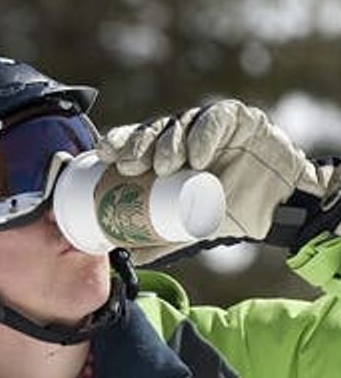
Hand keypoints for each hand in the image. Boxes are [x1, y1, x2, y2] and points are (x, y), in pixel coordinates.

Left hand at [97, 99, 324, 264]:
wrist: (274, 210)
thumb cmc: (226, 212)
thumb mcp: (185, 229)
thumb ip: (157, 241)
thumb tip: (125, 257)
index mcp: (166, 153)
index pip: (136, 142)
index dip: (118, 143)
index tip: (104, 155)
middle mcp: (184, 136)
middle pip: (153, 131)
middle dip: (137, 145)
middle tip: (129, 164)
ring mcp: (209, 126)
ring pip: (181, 124)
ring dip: (168, 143)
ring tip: (162, 166)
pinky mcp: (239, 120)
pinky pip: (217, 120)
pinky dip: (204, 135)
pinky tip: (195, 156)